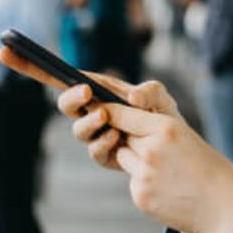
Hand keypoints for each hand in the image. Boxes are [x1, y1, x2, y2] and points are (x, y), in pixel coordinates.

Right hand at [62, 75, 179, 170]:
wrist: (173, 148)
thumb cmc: (162, 116)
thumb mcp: (160, 98)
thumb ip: (149, 92)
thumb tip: (132, 97)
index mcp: (101, 93)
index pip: (76, 82)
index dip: (60, 77)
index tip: (78, 81)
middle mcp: (93, 113)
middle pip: (67, 106)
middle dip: (72, 98)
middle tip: (86, 93)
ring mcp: (97, 135)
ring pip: (79, 130)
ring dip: (89, 121)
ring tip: (104, 115)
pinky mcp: (104, 155)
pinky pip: (94, 150)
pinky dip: (102, 142)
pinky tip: (115, 136)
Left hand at [108, 104, 232, 232]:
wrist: (227, 210)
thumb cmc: (213, 170)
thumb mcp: (187, 136)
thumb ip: (156, 129)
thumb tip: (125, 123)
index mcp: (166, 128)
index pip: (121, 114)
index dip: (113, 113)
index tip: (107, 112)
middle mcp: (151, 149)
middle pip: (122, 136)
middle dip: (132, 139)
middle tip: (156, 148)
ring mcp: (144, 175)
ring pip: (124, 158)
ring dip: (135, 160)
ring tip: (166, 170)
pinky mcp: (141, 196)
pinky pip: (133, 182)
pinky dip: (144, 183)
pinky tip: (169, 189)